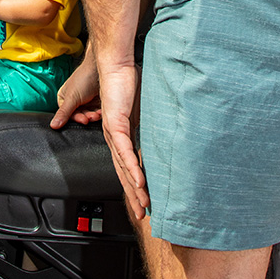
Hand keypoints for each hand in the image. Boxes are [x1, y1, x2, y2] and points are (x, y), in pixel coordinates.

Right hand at [51, 58, 101, 126]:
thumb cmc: (84, 78)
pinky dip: (100, 113)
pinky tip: (102, 110)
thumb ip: (64, 113)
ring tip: (98, 112)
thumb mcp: (72, 97)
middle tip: (93, 116)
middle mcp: (74, 102)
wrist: (100, 68)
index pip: (68, 115)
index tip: (84, 120)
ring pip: (89, 115)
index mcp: (64, 99)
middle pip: (80, 116)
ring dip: (94, 116)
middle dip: (87, 116)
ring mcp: (86, 102)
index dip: (77, 118)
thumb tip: (53, 125)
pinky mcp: (96, 102)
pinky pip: (97, 112)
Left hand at [98, 63, 147, 222]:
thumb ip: (151, 121)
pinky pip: (124, 151)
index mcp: (120, 135)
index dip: (135, 184)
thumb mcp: (144, 107)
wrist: (115, 65)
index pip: (127, 165)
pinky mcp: (115, 125)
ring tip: (144, 203)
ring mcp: (113, 132)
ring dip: (135, 187)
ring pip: (124, 166)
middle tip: (144, 213)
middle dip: (134, 195)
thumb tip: (166, 129)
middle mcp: (114, 137)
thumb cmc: (128, 82)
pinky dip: (132, 168)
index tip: (144, 199)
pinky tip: (139, 181)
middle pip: (124, 172)